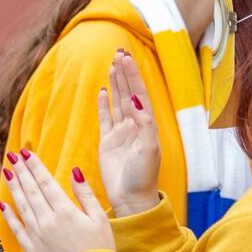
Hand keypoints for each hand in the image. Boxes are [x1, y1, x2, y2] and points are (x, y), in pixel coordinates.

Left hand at [0, 150, 114, 251]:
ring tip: (7, 171)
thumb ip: (85, 194)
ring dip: (13, 187)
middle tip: (12, 155)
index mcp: (65, 211)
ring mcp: (37, 235)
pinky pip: (16, 228)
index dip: (35, 166)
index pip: (46, 182)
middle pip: (31, 190)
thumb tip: (75, 171)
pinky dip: (8, 215)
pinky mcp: (31, 250)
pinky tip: (3, 203)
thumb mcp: (99, 219)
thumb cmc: (100, 250)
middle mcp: (47, 220)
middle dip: (21, 171)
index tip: (26, 152)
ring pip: (22, 205)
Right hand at [97, 51, 160, 216]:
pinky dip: (104, 104)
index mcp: (146, 125)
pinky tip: (103, 91)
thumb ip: (143, 123)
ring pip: (117, 101)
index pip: (138, 93)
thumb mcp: (148, 149)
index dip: (132, 75)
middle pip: (128, 92)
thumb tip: (134, 99)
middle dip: (124, 73)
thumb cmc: (143, 176)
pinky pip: (105, 118)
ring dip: (115, 83)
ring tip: (112, 65)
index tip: (125, 57)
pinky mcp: (108, 142)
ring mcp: (121, 133)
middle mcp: (135, 126)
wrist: (131, 199)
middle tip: (118, 52)